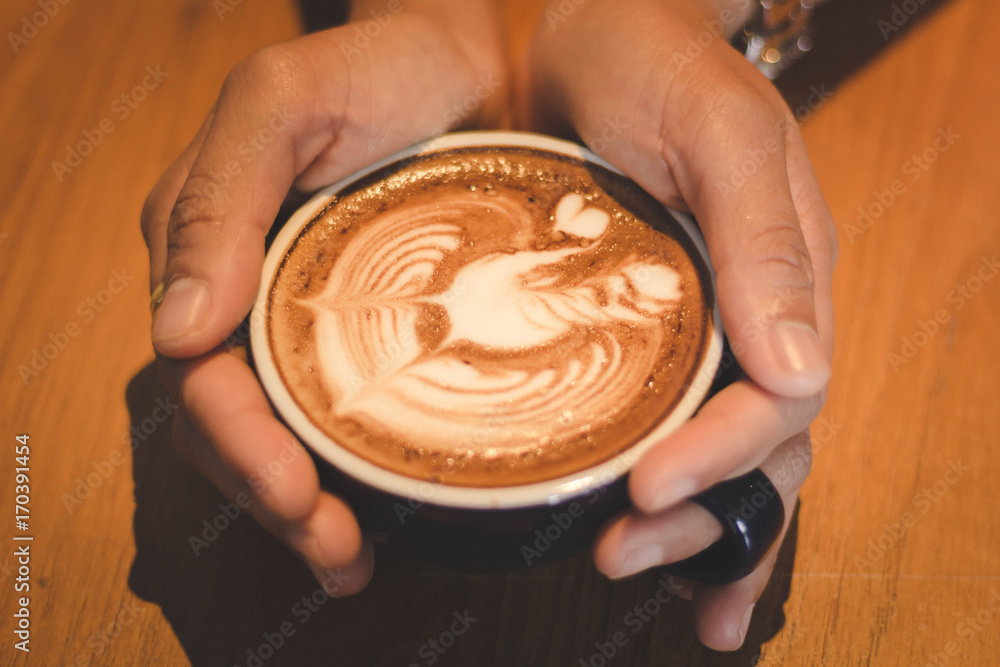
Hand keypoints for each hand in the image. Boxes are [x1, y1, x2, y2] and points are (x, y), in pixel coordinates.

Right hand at [141, 0, 506, 592]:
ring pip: (283, 435)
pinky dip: (357, 473)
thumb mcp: (282, 104)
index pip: (201, 376)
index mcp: (209, 253)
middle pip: (236, 425)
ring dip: (306, 509)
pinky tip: (384, 515)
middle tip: (335, 554)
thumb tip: (177, 332)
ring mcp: (308, 321)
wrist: (469, 56)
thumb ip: (218, 201)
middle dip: (274, 500)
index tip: (294, 495)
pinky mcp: (371, 331)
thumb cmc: (377, 66)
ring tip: (349, 561)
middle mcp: (247, 298)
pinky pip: (347, 413)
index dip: (239, 445)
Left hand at [517, 0, 834, 649]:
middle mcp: (759, 312)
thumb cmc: (654, 62)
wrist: (600, 31)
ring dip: (692, 524)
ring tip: (632, 570)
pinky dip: (674, 487)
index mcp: (789, 273)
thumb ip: (765, 243)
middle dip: (703, 514)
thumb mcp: (717, 133)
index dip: (723, 453)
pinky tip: (650, 530)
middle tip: (623, 555)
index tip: (650, 490)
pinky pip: (679, 420)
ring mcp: (710, 326)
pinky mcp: (654, 330)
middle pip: (761, 445)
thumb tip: (796, 367)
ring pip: (728, 450)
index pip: (782, 396)